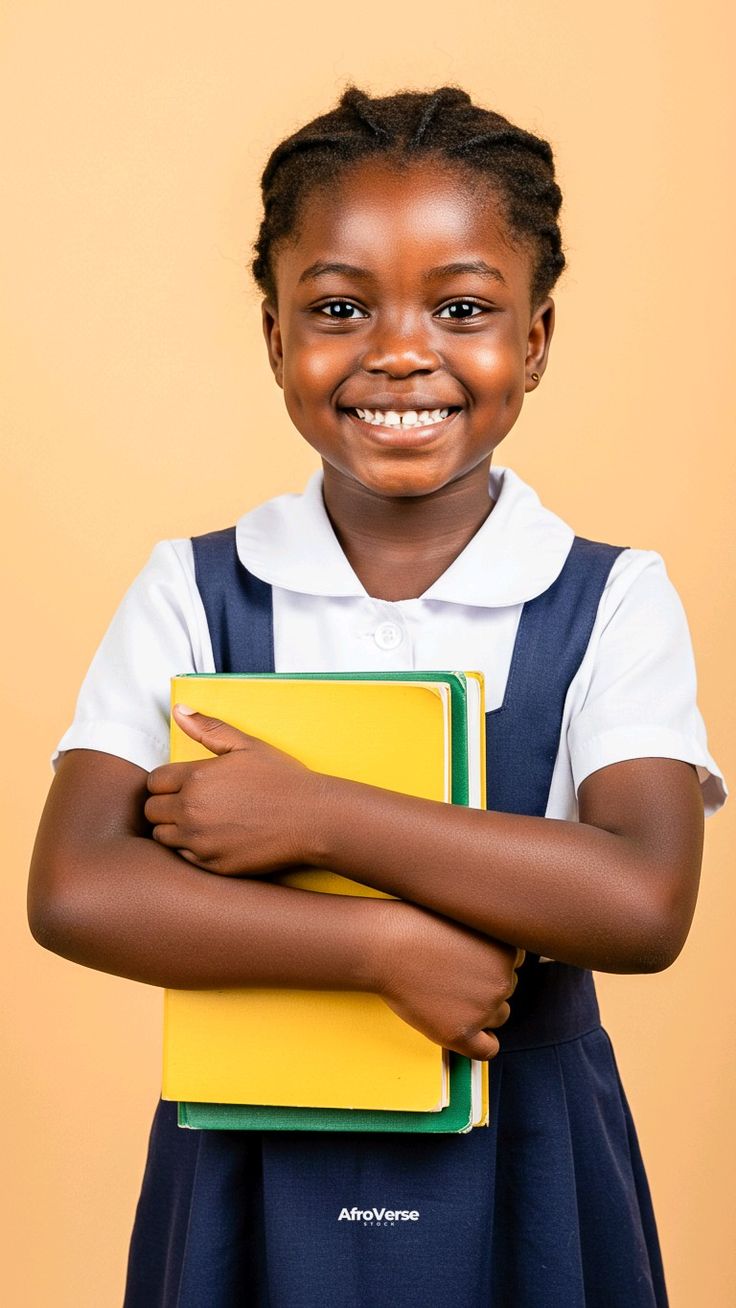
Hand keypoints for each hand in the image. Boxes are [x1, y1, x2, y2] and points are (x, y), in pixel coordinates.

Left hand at [144, 705, 320, 874]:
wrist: (313, 819)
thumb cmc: (283, 779)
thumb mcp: (246, 745)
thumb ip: (208, 728)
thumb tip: (178, 709)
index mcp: (196, 779)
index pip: (153, 782)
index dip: (166, 781)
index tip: (183, 783)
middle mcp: (191, 812)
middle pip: (151, 811)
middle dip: (166, 804)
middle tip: (192, 801)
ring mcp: (200, 842)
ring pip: (163, 836)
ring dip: (174, 828)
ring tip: (202, 820)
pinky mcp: (211, 865)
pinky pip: (183, 857)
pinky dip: (192, 848)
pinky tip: (215, 837)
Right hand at [373, 900, 524, 1059]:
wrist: (385, 946)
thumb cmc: (415, 926)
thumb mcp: (464, 921)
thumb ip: (487, 941)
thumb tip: (495, 963)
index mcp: (506, 950)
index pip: (512, 964)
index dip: (489, 963)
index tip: (468, 961)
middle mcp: (502, 980)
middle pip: (505, 990)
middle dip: (483, 985)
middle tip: (451, 977)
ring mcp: (484, 1009)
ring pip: (498, 1017)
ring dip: (481, 1011)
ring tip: (447, 994)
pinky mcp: (461, 1033)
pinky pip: (488, 1049)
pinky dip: (480, 1042)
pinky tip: (463, 1029)